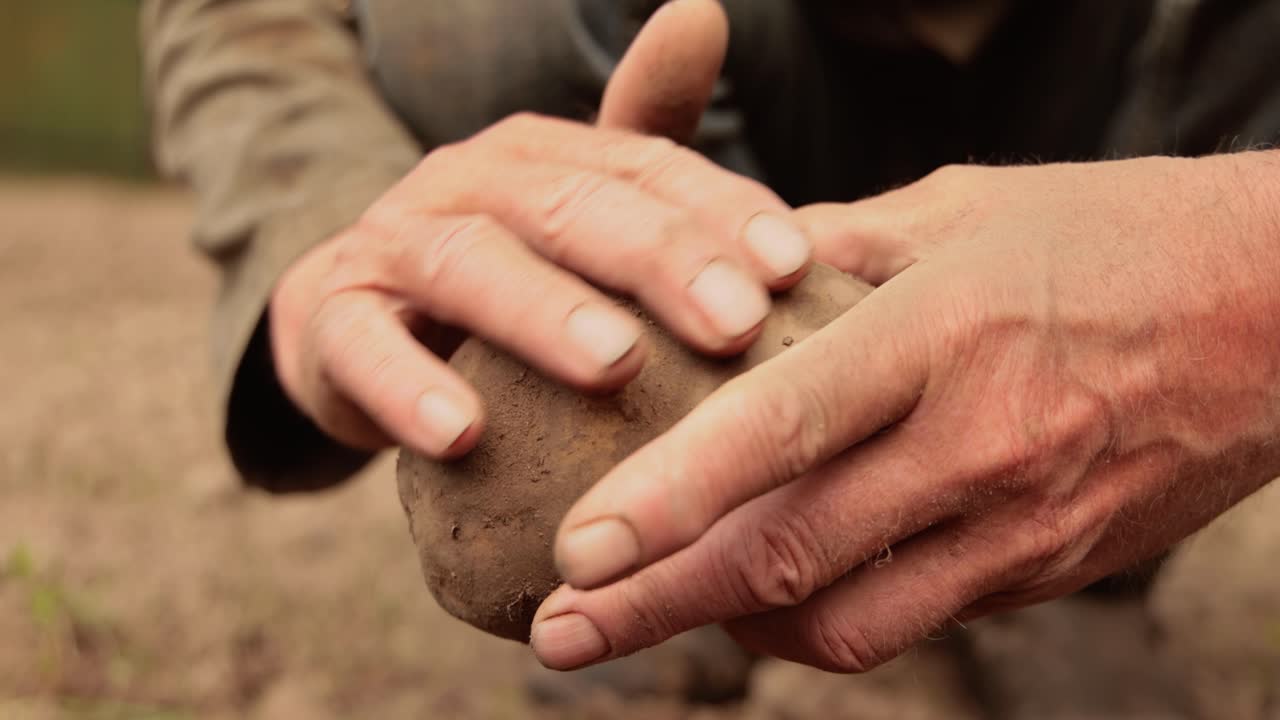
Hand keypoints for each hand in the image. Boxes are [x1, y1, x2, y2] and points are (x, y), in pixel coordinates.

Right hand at [268, 0, 811, 456]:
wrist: (354, 322)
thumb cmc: (498, 273)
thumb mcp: (573, 210)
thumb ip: (644, 139)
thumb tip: (704, 11)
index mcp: (541, 156)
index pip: (642, 166)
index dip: (721, 211)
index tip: (795, 267)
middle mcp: (468, 181)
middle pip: (568, 207)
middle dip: (658, 262)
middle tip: (737, 325)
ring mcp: (393, 245)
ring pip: (468, 266)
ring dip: (545, 315)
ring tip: (617, 367)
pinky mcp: (331, 323)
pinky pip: (363, 349)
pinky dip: (408, 391)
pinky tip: (462, 438)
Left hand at [531, 153, 1279, 671]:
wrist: (1276, 309)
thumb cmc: (1110, 236)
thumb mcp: (966, 210)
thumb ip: (839, 249)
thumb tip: (735, 278)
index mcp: (942, 334)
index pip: (781, 428)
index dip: (671, 498)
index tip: (578, 548)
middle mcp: (978, 446)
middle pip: (791, 557)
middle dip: (659, 606)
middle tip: (557, 634)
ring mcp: (1019, 527)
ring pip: (847, 622)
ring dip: (730, 633)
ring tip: (643, 619)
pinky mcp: (1048, 572)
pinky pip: (911, 621)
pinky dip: (822, 622)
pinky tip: (766, 602)